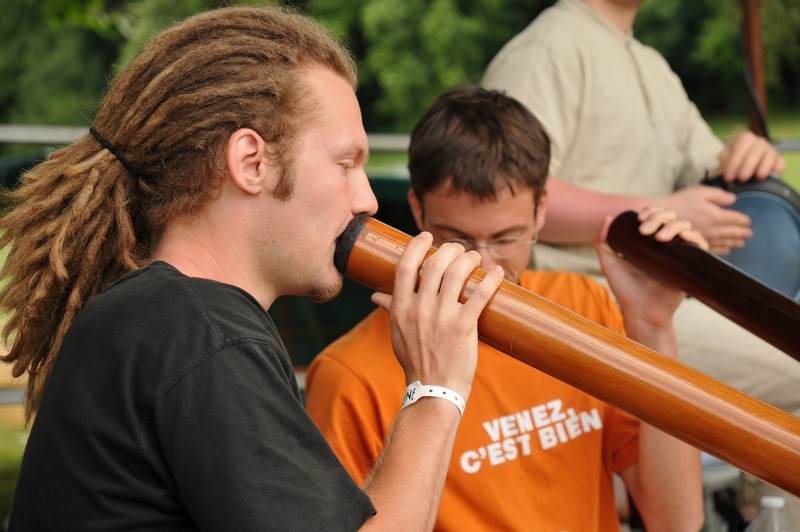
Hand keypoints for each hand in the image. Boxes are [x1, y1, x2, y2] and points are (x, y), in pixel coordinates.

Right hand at [371, 233, 503, 399]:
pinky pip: (480, 295)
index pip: (405, 265)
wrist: (434, 389)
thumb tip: (376, 296)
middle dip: (450, 250)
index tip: (427, 237)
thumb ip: (390, 310)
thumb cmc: (415, 360)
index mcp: (401, 307)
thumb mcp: (397, 333)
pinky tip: (497, 273)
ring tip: (476, 258)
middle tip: (459, 250)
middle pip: (435, 263)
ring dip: (470, 259)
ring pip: (457, 273)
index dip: (417, 246)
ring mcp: (442, 316)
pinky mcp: (463, 326)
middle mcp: (419, 308)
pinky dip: (491, 280)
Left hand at [595, 207, 707, 339]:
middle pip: (670, 218)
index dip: (651, 212)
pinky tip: (684, 239)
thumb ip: (603, 242)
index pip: (655, 217)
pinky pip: (700, 245)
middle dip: (659, 217)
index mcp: (648, 242)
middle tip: (645, 230)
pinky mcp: (690, 264)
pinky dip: (695, 237)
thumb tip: (608, 218)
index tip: (640, 218)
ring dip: (674, 226)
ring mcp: (678, 253)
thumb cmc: (625, 289)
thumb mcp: (609, 263)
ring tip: (659, 238)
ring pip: (685, 227)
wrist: (641, 311)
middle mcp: (665, 245)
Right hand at [660, 185, 750, 254]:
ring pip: (726, 242)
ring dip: (736, 242)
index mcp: (717, 215)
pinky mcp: (698, 244)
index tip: (748, 221)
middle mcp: (714, 229)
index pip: (737, 220)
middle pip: (734, 233)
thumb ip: (719, 195)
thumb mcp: (701, 192)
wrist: (663, 218)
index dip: (744, 220)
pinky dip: (723, 250)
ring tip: (741, 242)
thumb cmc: (681, 202)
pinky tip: (727, 249)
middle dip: (743, 233)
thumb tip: (733, 200)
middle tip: (749, 234)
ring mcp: (706, 238)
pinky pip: (715, 250)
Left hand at [719, 130, 783, 181]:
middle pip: (756, 150)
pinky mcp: (777, 158)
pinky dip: (777, 166)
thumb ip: (724, 160)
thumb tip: (725, 167)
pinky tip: (773, 173)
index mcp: (744, 138)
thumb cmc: (733, 161)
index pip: (741, 144)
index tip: (729, 176)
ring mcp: (769, 149)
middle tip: (741, 178)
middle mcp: (758, 141)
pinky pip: (780, 161)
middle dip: (748, 165)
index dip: (734, 160)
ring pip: (769, 155)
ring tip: (758, 177)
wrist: (743, 166)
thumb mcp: (725, 158)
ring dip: (764, 166)